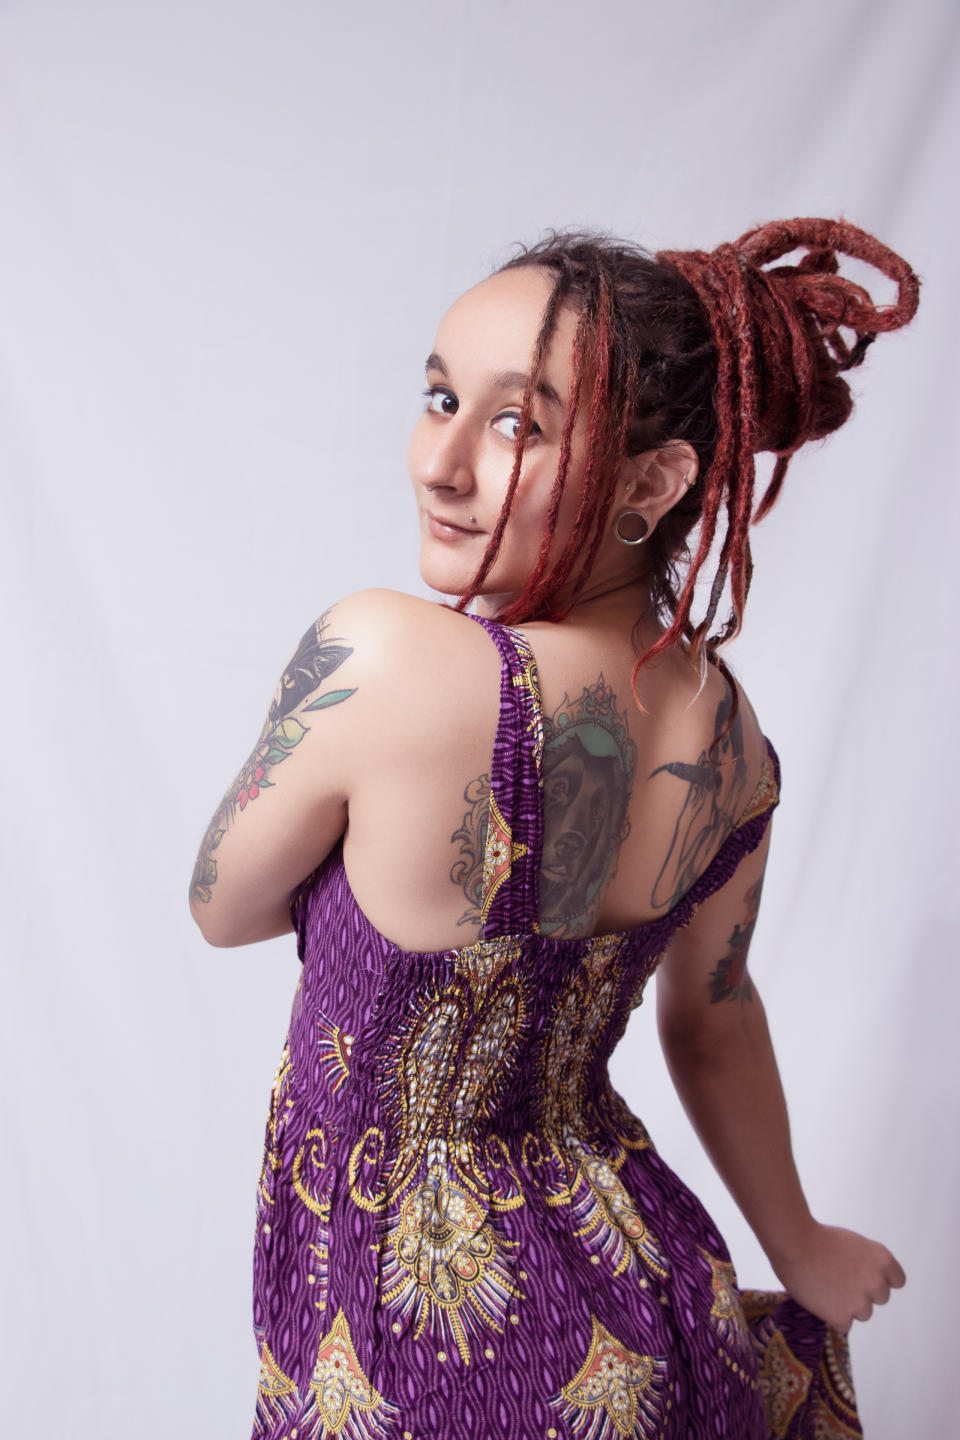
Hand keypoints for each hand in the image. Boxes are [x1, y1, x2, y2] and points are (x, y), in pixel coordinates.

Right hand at [770, 1221, 905, 1332]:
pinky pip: (843, 1324)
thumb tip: (864, 1281)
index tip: (865, 1275)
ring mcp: (861, 1302)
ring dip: (848, 1306)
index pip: (897, 1280)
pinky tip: (818, 1298)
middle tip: (839, 1279)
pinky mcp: (842, 1317)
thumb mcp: (852, 1243)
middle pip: (880, 1298)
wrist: (793, 1243)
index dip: (880, 1278)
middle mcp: (876, 1282)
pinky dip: (831, 1316)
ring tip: (825, 1287)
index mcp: (882, 1259)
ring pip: (862, 1313)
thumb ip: (866, 1263)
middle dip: (863, 1292)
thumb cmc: (817, 1237)